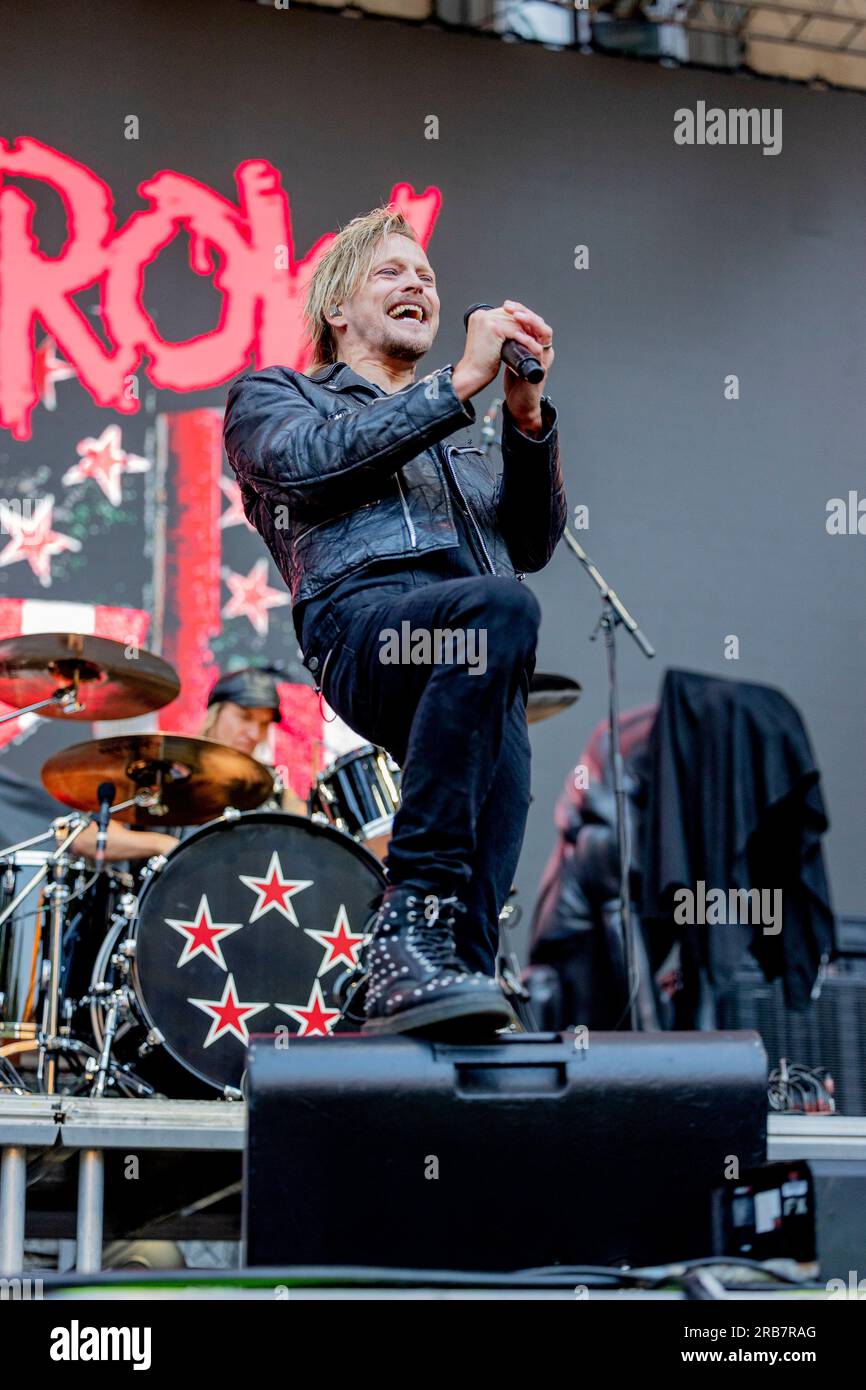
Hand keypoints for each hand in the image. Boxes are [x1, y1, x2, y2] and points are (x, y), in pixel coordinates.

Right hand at [452, 302, 553, 416]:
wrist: (472, 375)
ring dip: (527, 333)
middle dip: (525, 326)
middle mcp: (482, 314)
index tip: (529, 332)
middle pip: (511, 315)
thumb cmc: (480, 363)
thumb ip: (498, 332)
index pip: (505, 313)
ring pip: (515, 323)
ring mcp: (487, 319)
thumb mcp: (489, 342)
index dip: (519, 322)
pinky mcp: (494, 328)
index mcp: (479, 316)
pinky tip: (532, 347)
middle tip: (536, 337)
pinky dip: (525, 339)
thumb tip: (514, 330)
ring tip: (536, 343)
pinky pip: (515, 332)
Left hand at [499, 301, 553, 431]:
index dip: (521, 310)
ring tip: (516, 316)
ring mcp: (544, 358)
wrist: (520, 403)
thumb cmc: (516, 381)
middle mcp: (543, 349)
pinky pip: (538, 351)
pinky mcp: (541, 369)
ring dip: (530, 322)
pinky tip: (519, 336)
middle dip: (525, 312)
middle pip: (540, 322)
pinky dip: (529, 342)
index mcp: (536, 344)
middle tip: (511, 308)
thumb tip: (496, 326)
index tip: (506, 305)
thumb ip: (509, 342)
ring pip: (544, 333)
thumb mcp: (511, 356)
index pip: (533, 321)